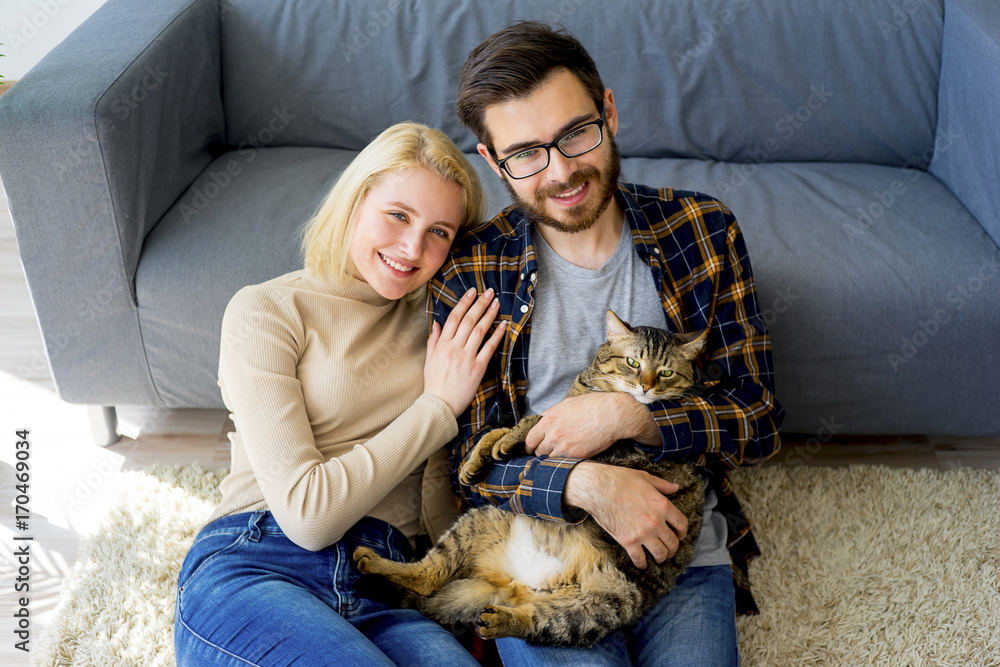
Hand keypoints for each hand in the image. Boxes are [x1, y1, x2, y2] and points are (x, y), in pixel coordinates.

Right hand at [424, 288, 505, 416]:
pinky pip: (489, 348)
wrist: (440, 404)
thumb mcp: (429, 360)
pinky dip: (496, 335)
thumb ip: (433, 340)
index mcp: (442, 344)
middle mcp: (454, 348)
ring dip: (489, 314)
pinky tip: (503, 325)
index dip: (464, 302)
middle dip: (479, 303)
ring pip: (479, 330)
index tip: (472, 292)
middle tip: (489, 292)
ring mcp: (466, 357)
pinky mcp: (477, 367)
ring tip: (496, 303)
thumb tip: (437, 324)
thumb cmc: (434, 383)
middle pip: (469, 320)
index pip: (454, 317)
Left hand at [524, 393, 658, 457]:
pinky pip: (564, 463)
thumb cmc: (592, 406)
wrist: (612, 415)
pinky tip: (570, 458)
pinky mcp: (576, 455)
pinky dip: (565, 462)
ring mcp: (564, 447)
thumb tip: (542, 419)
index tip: (531, 449)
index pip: (530, 439)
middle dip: (541, 452)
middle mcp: (553, 435)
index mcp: (548, 420)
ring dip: (553, 459)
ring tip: (560, 455)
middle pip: (538, 452)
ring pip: (550, 460)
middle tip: (547, 452)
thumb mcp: (567, 404)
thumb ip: (551, 413)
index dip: (529, 446)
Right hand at [564, 461, 686, 568]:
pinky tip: (642, 564)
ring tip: (660, 557)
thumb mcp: (644, 478)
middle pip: (673, 542)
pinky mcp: (628, 541)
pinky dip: (642, 564)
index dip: (682, 532)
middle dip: (673, 547)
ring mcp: (643, 533)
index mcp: (663, 505)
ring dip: (662, 557)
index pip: (681, 524)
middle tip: (670, 549)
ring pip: (660, 553)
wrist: (597, 488)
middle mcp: (656, 522)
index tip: (680, 535)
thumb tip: (676, 487)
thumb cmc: (620, 479)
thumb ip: (662, 485)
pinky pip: (640, 559)